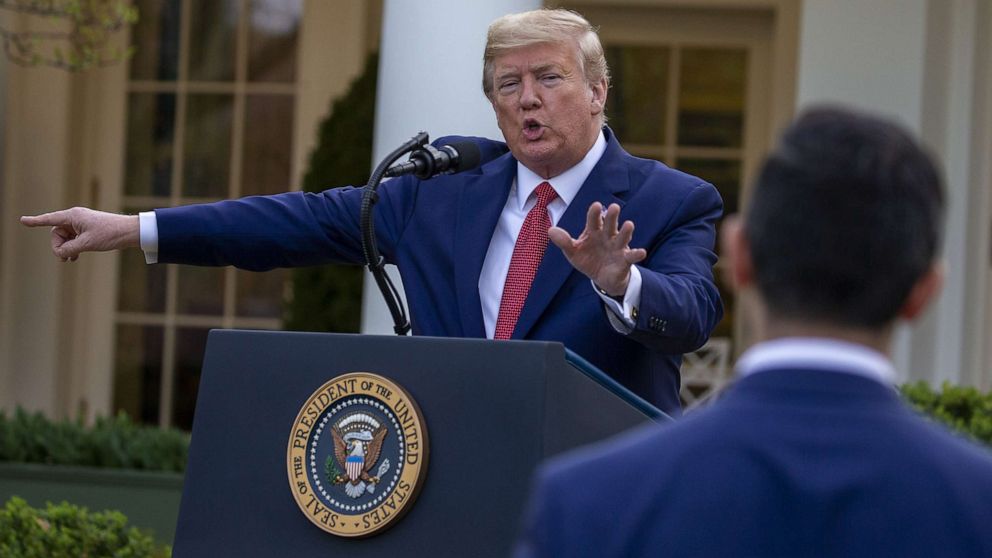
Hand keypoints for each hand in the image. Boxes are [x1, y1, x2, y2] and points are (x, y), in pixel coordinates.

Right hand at [20, 207, 139, 261]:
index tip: (23, 220)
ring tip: (70, 260)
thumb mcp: (87, 244)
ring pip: (66, 237)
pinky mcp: (89, 229)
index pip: (49, 219)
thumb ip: (69, 249)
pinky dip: (73, 247)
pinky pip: (74, 238)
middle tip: (66, 258)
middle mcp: (76, 217)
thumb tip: (61, 253)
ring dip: (66, 248)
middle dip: (59, 246)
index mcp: (73, 216)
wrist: (130, 232)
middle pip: (57, 233)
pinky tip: (74, 258)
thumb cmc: (110, 234)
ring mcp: (82, 223)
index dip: (35, 222)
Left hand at [548, 202, 646, 295]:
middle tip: (614, 207)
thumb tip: (550, 230)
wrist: (601, 277)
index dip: (595, 213)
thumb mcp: (573, 252)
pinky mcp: (625, 259)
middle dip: (612, 216)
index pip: (594, 220)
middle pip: (610, 224)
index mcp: (594, 231)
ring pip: (622, 237)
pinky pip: (632, 256)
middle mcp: (607, 235)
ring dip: (626, 231)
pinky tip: (641, 252)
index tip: (596, 206)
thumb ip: (564, 242)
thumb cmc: (588, 259)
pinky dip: (637, 254)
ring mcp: (617, 246)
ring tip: (629, 225)